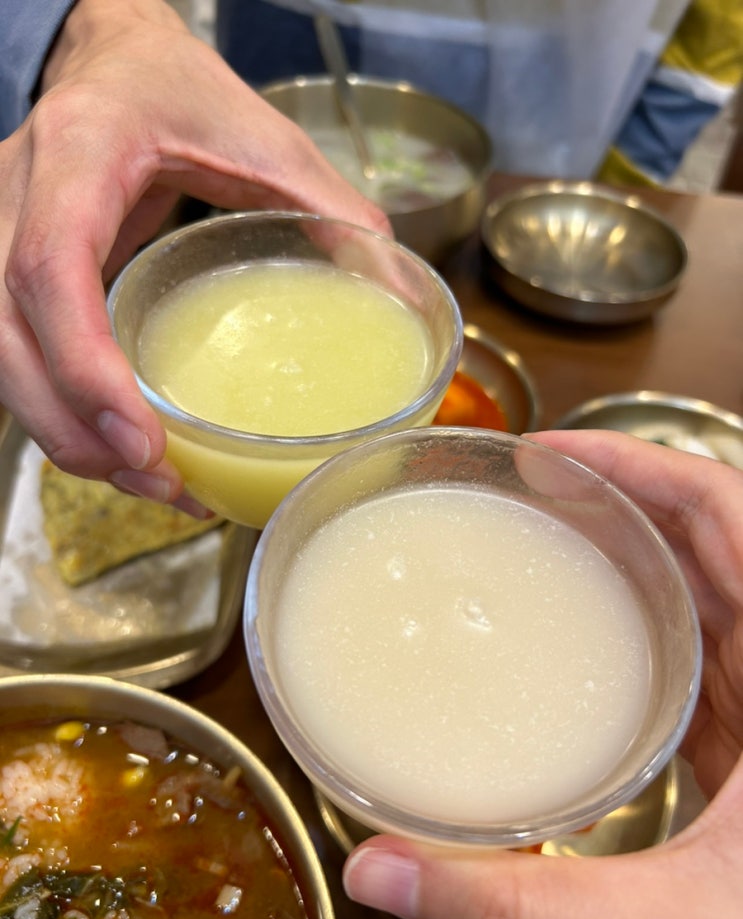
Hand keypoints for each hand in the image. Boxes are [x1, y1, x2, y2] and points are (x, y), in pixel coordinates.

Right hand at [0, 0, 388, 505]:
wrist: (113, 62)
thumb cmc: (175, 87)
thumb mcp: (259, 131)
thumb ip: (323, 199)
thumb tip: (391, 278)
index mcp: (80, 154)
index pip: (51, 268)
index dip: (84, 365)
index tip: (142, 439)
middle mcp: (17, 197)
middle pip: (6, 338)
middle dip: (75, 429)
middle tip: (157, 481)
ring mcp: (2, 236)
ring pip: (0, 359)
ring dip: (69, 437)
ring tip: (154, 482)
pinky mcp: (14, 274)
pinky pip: (19, 359)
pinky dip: (66, 414)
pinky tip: (126, 448)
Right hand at [343, 431, 742, 918]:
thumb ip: (520, 910)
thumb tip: (384, 871)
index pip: (729, 514)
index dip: (645, 464)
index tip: (554, 451)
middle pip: (709, 546)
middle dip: (618, 508)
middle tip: (528, 496)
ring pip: (707, 600)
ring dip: (632, 566)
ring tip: (547, 551)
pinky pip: (703, 659)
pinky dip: (644, 634)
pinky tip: (587, 656)